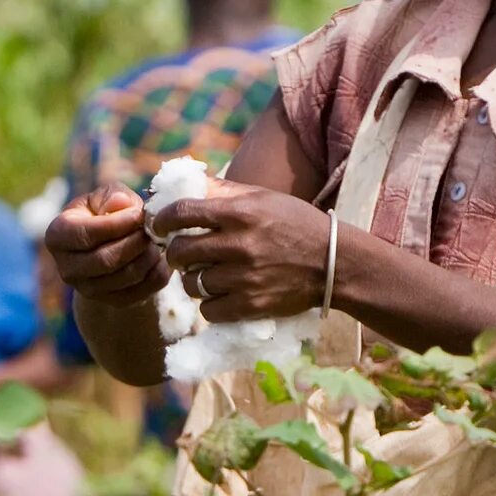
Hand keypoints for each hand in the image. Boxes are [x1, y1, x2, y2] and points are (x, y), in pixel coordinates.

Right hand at [44, 187, 167, 307]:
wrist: (107, 245)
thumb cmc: (104, 212)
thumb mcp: (104, 197)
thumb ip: (113, 195)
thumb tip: (122, 205)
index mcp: (57, 236)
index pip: (86, 234)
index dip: (116, 224)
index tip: (138, 214)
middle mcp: (67, 268)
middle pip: (106, 260)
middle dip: (135, 242)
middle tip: (151, 229)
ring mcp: (87, 290)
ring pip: (125, 277)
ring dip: (148, 257)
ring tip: (156, 241)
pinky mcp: (111, 302)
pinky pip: (141, 292)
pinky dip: (156, 273)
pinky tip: (159, 257)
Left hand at [154, 183, 334, 322]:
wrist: (336, 263)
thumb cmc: (297, 224)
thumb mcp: (263, 198)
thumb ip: (224, 192)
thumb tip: (186, 185)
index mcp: (239, 212)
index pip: (182, 212)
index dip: (162, 220)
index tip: (159, 226)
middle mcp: (239, 244)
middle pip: (180, 252)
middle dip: (174, 254)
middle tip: (180, 255)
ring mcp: (244, 278)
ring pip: (191, 284)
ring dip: (193, 280)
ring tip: (206, 275)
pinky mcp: (251, 306)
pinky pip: (209, 310)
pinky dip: (210, 304)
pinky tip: (222, 295)